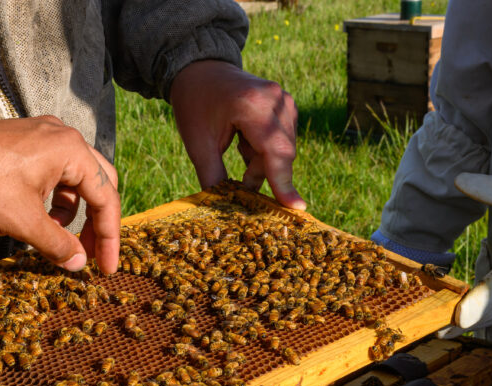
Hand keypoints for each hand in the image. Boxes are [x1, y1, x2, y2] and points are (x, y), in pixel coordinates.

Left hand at [0, 117, 121, 272]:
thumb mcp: (22, 221)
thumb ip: (57, 244)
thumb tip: (79, 262)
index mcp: (70, 150)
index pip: (105, 198)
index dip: (109, 238)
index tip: (106, 268)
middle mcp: (61, 137)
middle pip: (97, 184)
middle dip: (96, 223)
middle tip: (90, 255)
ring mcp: (41, 137)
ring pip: (73, 180)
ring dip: (71, 213)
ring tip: (55, 239)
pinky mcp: (23, 144)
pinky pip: (51, 174)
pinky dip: (52, 200)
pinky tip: (38, 220)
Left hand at [169, 60, 304, 209]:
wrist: (201, 70)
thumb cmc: (195, 104)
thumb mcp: (198, 144)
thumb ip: (213, 177)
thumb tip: (225, 210)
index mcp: (253, 105)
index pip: (275, 152)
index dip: (284, 183)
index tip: (296, 208)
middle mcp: (276, 100)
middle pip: (281, 154)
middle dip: (261, 174)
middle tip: (241, 186)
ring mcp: (284, 100)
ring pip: (281, 150)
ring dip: (259, 162)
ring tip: (236, 149)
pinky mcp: (286, 105)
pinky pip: (281, 140)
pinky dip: (262, 150)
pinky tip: (244, 140)